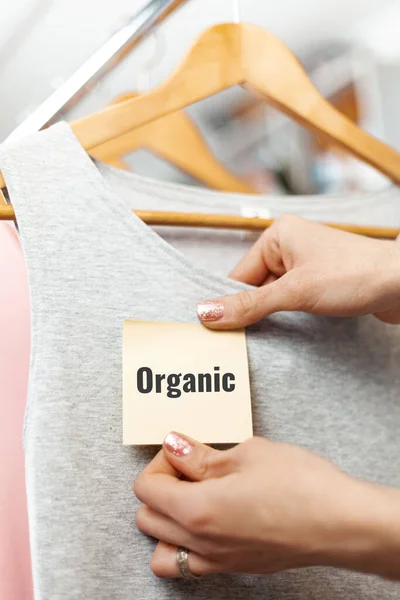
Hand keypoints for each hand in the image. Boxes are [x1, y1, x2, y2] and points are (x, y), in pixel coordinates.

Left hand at [134, 433, 399, 578]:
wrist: (341, 522)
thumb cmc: (300, 485)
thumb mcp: (246, 454)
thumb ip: (202, 456)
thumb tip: (175, 447)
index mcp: (197, 510)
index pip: (146, 488)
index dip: (161, 461)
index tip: (184, 450)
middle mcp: (201, 542)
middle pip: (146, 517)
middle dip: (160, 486)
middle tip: (189, 466)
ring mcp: (218, 560)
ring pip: (161, 549)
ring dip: (165, 521)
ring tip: (192, 497)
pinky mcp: (236, 566)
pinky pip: (191, 564)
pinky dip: (185, 544)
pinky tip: (209, 520)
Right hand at [196, 215, 399, 328]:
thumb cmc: (354, 275)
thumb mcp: (294, 292)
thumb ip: (249, 305)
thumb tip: (207, 312)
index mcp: (278, 235)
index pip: (239, 274)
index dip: (230, 302)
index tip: (216, 330)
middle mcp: (291, 245)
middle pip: (255, 286)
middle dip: (252, 311)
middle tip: (240, 339)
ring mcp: (307, 263)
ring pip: (274, 295)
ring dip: (271, 315)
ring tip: (267, 335)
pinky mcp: (321, 280)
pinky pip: (292, 299)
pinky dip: (288, 314)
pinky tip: (288, 329)